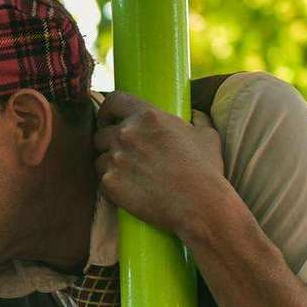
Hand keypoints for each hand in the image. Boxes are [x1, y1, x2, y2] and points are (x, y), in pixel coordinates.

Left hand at [94, 91, 233, 244]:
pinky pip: (102, 180)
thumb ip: (197, 119)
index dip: (108, 111)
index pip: (113, 101)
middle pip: (102, 133)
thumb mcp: (207, 135)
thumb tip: (195, 113)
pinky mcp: (110, 183)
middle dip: (108, 143)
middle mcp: (127, 134)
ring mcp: (116, 159)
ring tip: (128, 176)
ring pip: (100, 158)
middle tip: (121, 154)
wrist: (199, 205)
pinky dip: (111, 185)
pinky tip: (127, 190)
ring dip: (109, 165)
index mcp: (147, 116)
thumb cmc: (206, 170)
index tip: (108, 120)